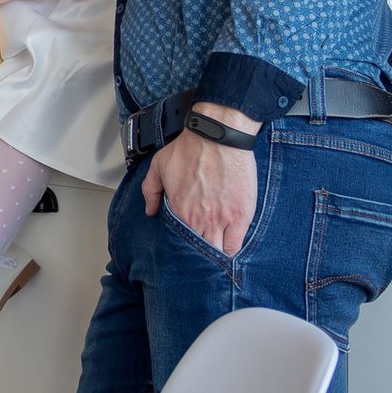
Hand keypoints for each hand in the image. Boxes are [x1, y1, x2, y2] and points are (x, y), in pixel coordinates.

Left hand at [141, 104, 258, 254]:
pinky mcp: (241, 216)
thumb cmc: (191, 148)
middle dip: (197, 256)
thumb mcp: (159, 166)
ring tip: (212, 256)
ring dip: (213, 255)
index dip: (180, 250)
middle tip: (197, 256)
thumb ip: (150, 191)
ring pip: (216, 252)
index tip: (182, 250)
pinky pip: (235, 245)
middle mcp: (199, 219)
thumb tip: (151, 211)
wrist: (218, 136)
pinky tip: (227, 249)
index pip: (178, 243)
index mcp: (179, 210)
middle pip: (198, 252)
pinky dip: (230, 250)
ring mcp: (222, 220)